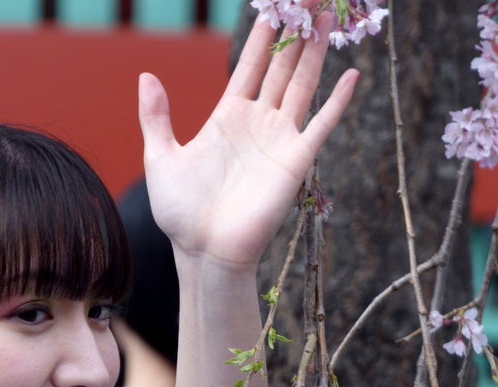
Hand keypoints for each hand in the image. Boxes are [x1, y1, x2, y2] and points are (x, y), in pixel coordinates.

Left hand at [139, 13, 357, 271]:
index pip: (249, 66)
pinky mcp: (295, 161)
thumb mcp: (161, 157)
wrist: (203, 251)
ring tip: (326, 18)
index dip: (261, 36)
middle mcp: (257, 122)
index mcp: (226, 117)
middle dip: (294, 33)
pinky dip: (337, 101)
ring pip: (303, 86)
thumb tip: (146, 76)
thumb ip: (156, 117)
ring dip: (316, 53)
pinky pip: (321, 125)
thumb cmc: (180, 211)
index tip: (272, 6)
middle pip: (281, 67)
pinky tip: (351, 74)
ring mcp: (278, 140)